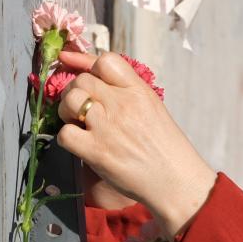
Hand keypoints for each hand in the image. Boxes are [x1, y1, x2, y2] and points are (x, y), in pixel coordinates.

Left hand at [56, 51, 216, 235]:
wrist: (177, 181)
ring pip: (70, 101)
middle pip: (81, 80)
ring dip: (67, 112)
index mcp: (139, 91)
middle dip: (75, 93)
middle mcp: (123, 104)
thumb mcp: (152, 108)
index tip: (89, 82)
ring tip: (79, 125)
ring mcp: (109, 126)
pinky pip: (65, 133)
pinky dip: (68, 139)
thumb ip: (126, 89)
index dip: (90, 68)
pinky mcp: (97, 151)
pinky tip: (81, 145)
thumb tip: (95, 68)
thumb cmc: (165, 147)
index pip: (105, 60)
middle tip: (83, 111)